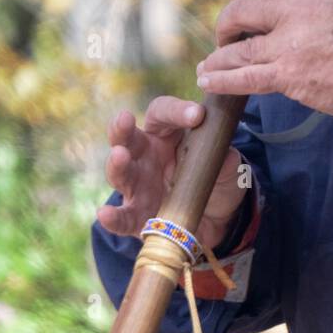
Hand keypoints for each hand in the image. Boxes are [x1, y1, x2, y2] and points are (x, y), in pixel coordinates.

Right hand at [96, 96, 247, 250]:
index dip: (176, 111)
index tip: (197, 114)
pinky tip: (105, 214)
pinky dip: (112, 217)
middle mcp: (145, 157)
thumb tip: (225, 156)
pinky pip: (122, 218)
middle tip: (125, 119)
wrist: (218, 221)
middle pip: (127, 137)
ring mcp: (138, 187)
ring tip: (120, 156)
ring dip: (117, 164)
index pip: (162, 114)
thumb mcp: (228, 168)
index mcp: (166, 135)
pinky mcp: (137, 217)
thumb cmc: (216, 181)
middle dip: (122, 128)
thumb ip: (226, 160)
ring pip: (120, 173)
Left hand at [195, 0, 332, 118]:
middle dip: (226, 24)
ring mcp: (287, 43)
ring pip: (236, 47)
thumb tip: (285, 13)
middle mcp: (291, 10)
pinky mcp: (287, 75)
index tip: (237, 3)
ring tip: (209, 65)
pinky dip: (221, 79)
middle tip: (226, 37)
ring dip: (218, 56)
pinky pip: (243, 77)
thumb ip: (309, 3)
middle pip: (239, 10)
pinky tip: (209, 81)